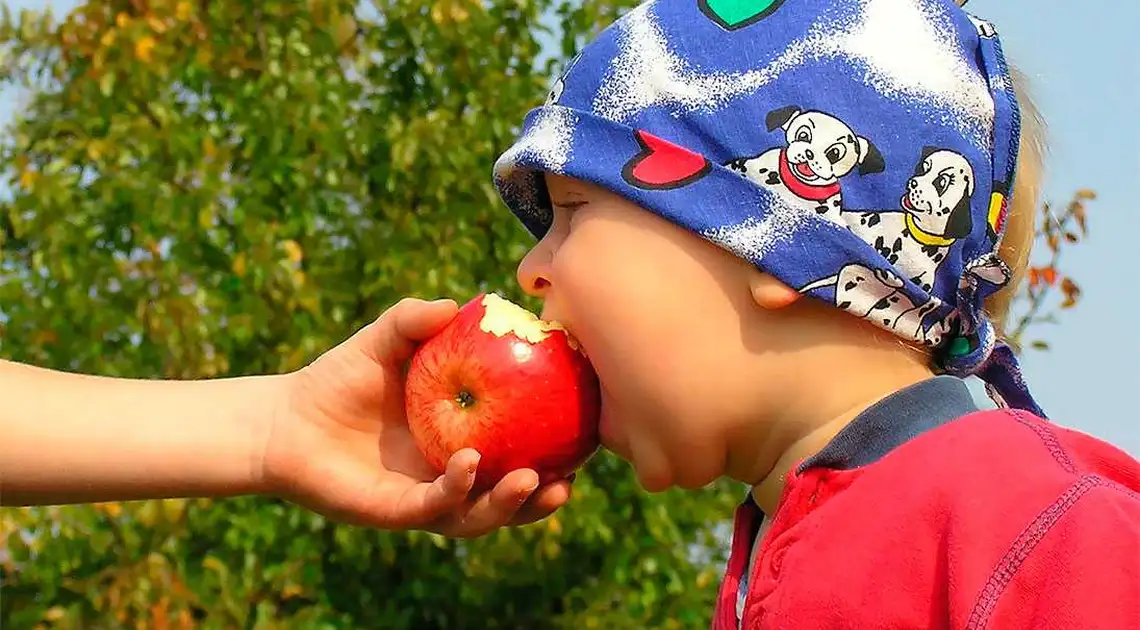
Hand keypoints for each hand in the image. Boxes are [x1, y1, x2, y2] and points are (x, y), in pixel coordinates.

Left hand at [261, 297, 573, 536]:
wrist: (284, 420)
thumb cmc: (338, 379)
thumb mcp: (384, 340)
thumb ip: (416, 318)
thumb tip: (462, 302)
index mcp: (461, 441)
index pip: (518, 451)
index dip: (554, 449)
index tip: (585, 430)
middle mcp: (448, 477)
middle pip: (509, 497)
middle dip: (545, 495)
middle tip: (572, 476)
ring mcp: (424, 499)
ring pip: (479, 515)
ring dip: (511, 503)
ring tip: (534, 479)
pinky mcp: (395, 512)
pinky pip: (435, 508)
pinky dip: (457, 489)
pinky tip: (469, 462)